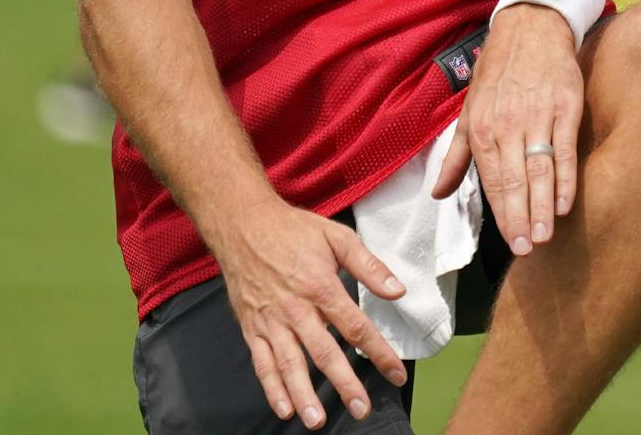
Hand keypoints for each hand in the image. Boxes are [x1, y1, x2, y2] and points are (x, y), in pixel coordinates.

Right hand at [206, 195, 408, 428]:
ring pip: (289, 365)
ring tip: (317, 421)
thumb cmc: (293, 230)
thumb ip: (370, 267)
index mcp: (321, 286)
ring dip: (304, 394)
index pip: (356, 327)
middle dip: (344, 384)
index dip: (378, 353)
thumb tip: (398, 291)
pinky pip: (261, 363)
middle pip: (324, 353)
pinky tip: (284, 408)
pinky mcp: (251, 327)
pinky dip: (271, 388)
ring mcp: (270, 321)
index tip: (396, 374)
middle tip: (361, 410)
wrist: (242, 225)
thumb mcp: (338, 237)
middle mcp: (295, 309)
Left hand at [431, 4, 585, 255]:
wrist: (531, 28)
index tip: (513, 244)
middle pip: (515, 180)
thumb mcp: (469, 111)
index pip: (492, 181)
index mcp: (482, 129)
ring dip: (542, 205)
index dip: (502, 215)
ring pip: (540, 169)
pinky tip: (566, 201)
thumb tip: (438, 194)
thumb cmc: (497, 73)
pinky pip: (566, 149)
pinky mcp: (566, 106)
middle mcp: (508, 125)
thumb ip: (456, 156)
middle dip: (520, 218)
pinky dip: (567, 178)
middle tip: (528, 248)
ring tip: (545, 234)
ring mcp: (539, 116)